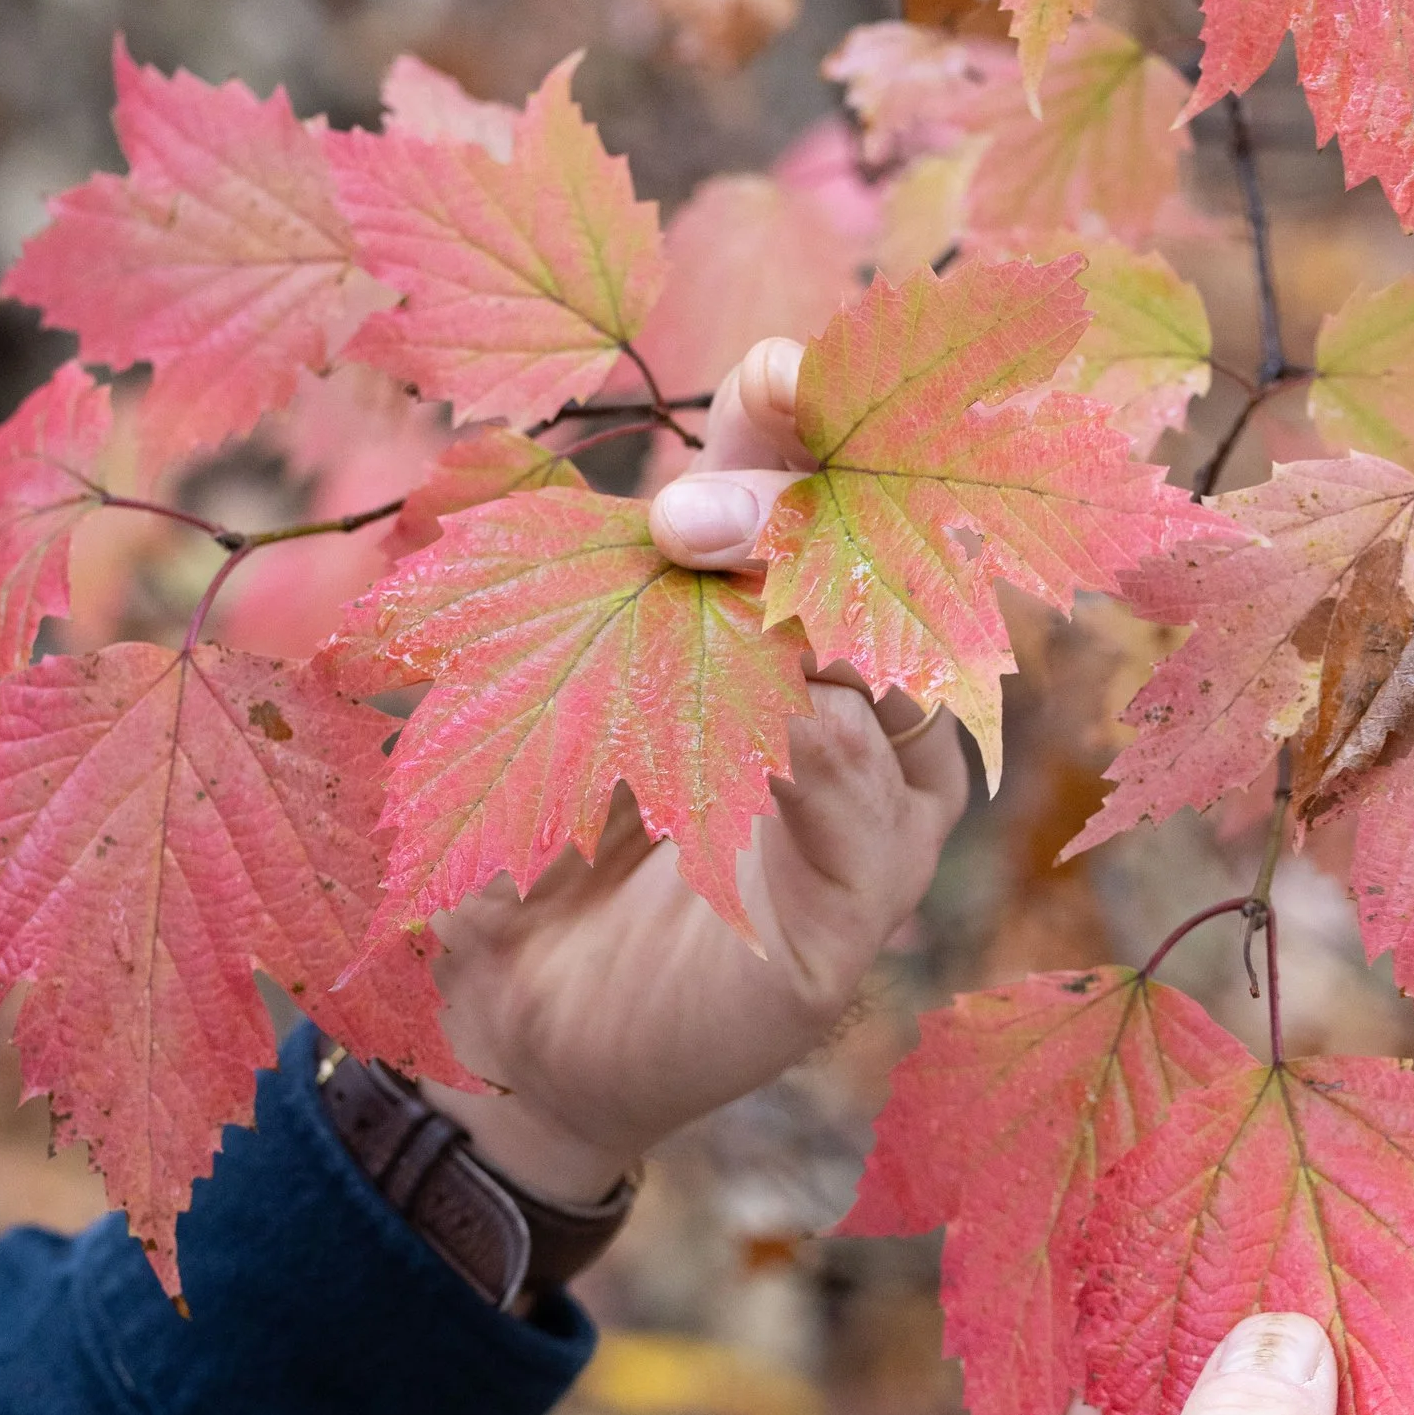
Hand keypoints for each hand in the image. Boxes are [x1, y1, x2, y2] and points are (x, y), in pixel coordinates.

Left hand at [418, 340, 967, 1206]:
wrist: (501, 1042)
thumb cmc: (524, 850)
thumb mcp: (541, 695)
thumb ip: (595, 588)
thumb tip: (622, 468)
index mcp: (774, 633)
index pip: (824, 495)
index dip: (809, 426)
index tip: (773, 372)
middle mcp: (849, 709)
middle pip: (884, 568)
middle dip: (804, 514)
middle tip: (692, 510)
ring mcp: (867, 814)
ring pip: (912, 686)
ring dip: (825, 627)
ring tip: (747, 593)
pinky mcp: (850, 917)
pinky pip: (878, 817)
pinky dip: (843, 759)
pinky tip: (802, 717)